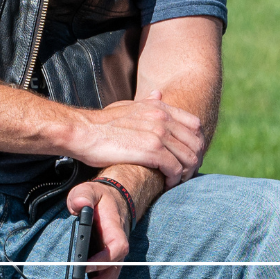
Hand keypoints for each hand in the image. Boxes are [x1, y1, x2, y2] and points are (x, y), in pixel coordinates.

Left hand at [46, 182, 130, 278]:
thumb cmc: (99, 200)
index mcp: (116, 234)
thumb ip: (83, 196)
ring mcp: (110, 266)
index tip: (81, 268)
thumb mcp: (90, 190)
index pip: (115, 252)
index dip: (101, 263)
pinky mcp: (101, 272)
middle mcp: (116, 256)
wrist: (111, 206)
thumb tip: (79, 205)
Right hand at [64, 90, 203, 187]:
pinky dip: (174, 179)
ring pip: (188, 157)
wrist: (83, 131)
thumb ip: (146, 103)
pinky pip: (175, 168)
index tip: (187, 156)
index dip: (195, 143)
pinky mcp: (151, 151)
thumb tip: (158, 94)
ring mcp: (158, 134)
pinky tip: (165, 184)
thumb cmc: (101, 124)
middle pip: (195, 143)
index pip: (194, 124)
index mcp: (159, 107)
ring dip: (185, 173)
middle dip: (193, 161)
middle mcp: (162, 118)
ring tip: (175, 181)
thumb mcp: (128, 106)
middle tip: (184, 173)